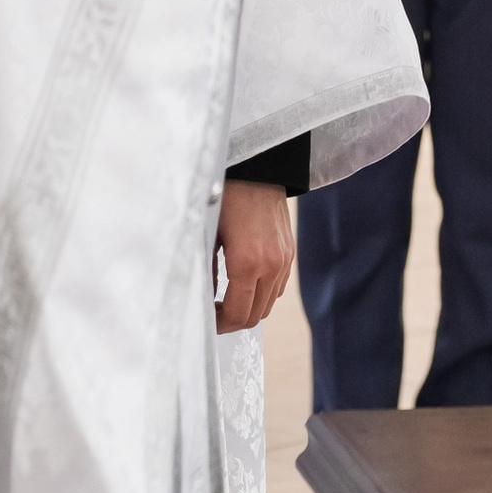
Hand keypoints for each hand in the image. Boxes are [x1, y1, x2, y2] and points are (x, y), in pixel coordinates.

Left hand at [215, 176, 295, 333]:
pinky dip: (262, 294)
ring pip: (269, 304)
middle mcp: (271, 265)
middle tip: (214, 314)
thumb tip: (202, 299)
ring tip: (227, 299)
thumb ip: (206, 271)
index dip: (219, 325)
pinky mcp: (290, 252)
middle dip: (233, 321)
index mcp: (247, 262)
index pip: (236, 315)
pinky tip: (245, 283)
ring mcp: (284, 259)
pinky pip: (278, 287)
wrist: (258, 167)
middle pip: (255, 316)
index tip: (207, 321)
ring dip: (249, 308)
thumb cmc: (227, 196)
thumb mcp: (208, 234)